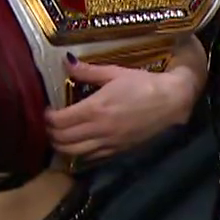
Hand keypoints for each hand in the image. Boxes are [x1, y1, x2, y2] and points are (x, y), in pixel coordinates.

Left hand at [46, 56, 204, 160]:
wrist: (172, 102)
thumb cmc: (144, 84)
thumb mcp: (115, 73)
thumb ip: (89, 71)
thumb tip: (67, 62)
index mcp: (95, 109)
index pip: (59, 120)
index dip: (48, 117)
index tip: (47, 110)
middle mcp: (98, 129)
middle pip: (62, 139)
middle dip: (50, 132)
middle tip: (49, 123)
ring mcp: (107, 143)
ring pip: (73, 152)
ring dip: (60, 145)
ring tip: (58, 136)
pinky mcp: (117, 150)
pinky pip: (90, 157)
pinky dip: (78, 154)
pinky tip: (77, 145)